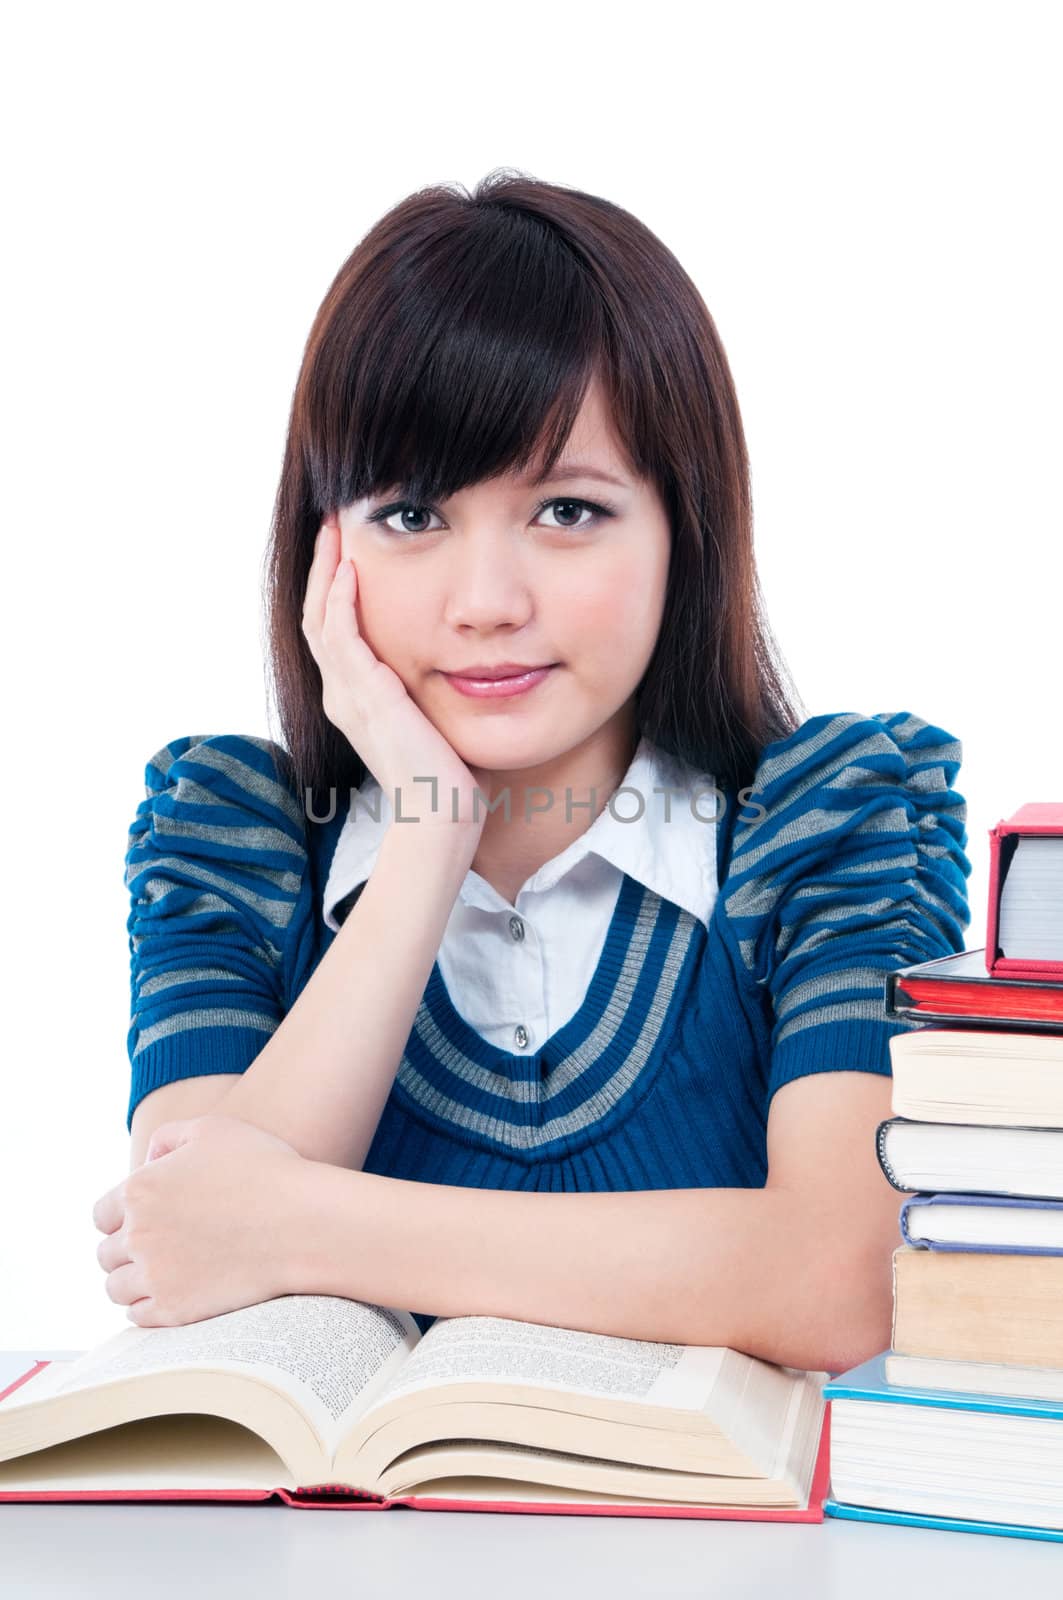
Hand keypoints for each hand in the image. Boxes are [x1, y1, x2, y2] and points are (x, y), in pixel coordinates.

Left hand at [91, 1115, 314, 1327]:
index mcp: (140, 1190)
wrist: (303, 1223)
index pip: (102, 1214)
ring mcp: (154, 1276)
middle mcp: (138, 1235)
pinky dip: (148, 1307)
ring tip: (161, 1273)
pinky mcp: (174, 1310)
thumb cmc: (264, 1169)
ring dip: (132, 1280)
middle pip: (106, 1254)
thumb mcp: (213, 1128)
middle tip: (157, 1247)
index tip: (143, 1220)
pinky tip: (172, 1292)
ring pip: (116, 1288)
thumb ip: (169, 1137)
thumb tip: (148, 1160)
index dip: (120, 1216)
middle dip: (126, 1249)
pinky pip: (137, 1317)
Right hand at [302, 515, 486, 832]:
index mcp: (354, 700)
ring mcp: (347, 696)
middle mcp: (341, 695)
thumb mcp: (432, 720)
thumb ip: (427, 692)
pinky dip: (342, 600)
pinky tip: (351, 570)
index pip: (332, 630)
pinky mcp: (365, 696)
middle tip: (331, 521)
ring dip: (326, 570)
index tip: (346, 548)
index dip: (333, 586)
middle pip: (316, 616)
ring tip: (335, 529)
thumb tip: (452, 667)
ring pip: (320, 619)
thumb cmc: (447, 777)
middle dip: (323, 566)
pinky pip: (341, 636)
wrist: (440, 814)